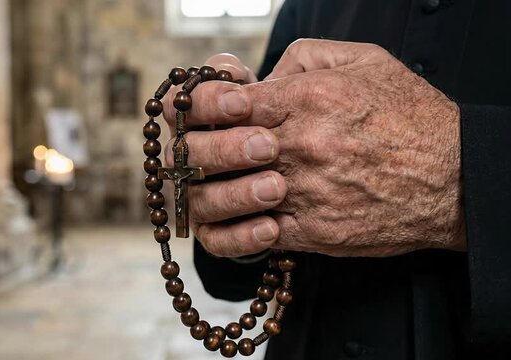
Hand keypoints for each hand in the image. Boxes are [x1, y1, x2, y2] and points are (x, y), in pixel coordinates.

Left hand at [162, 41, 464, 256]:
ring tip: (216, 187)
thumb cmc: (410, 116)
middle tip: (198, 152)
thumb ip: (302, 57)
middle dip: (196, 151)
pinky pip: (252, 237)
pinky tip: (241, 219)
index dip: (203, 108)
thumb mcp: (363, 61)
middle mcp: (300, 145)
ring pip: (222, 199)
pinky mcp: (313, 233)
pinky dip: (234, 231)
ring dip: (207, 193)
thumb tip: (260, 77)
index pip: (226, 103)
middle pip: (214, 151)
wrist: (457, 179)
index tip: (206, 114)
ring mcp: (304, 193)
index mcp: (307, 98)